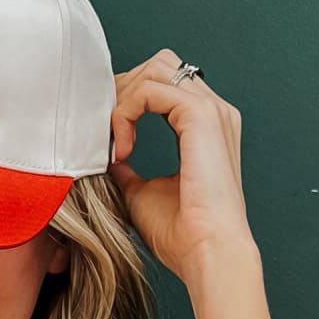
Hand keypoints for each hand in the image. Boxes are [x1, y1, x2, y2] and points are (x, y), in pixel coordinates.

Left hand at [109, 49, 256, 285]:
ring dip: (123, 101)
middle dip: (123, 91)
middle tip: (103, 133)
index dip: (127, 101)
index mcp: (206, 126)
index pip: (162, 85)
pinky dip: (127, 113)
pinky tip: (122, 150)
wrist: (206, 252)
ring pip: (155, 71)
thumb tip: (104, 154)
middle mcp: (214, 112)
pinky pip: (151, 90)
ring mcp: (212, 110)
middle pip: (159, 66)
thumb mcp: (140, 192)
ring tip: (113, 143)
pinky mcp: (201, 117)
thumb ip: (126, 166)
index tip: (108, 143)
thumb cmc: (180, 234)